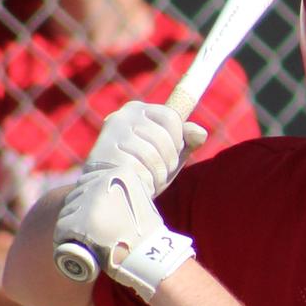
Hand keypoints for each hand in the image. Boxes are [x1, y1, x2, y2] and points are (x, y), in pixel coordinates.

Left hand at [56, 165, 195, 300]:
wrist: (150, 254)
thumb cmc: (146, 233)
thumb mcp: (138, 199)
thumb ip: (122, 191)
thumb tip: (107, 190)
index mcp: (120, 173)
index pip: (87, 181)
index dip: (88, 201)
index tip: (95, 216)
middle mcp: (103, 182)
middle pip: (75, 196)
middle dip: (79, 214)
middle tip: (90, 232)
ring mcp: (90, 201)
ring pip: (67, 212)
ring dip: (72, 226)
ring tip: (86, 240)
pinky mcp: (80, 221)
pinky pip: (62, 228)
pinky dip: (64, 239)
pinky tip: (76, 246)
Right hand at [80, 102, 206, 200]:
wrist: (107, 195)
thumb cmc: (141, 172)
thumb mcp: (168, 155)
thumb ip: (186, 142)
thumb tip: (200, 132)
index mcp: (137, 111)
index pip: (171, 117)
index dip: (178, 140)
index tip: (172, 153)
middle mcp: (122, 117)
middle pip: (163, 136)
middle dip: (168, 160)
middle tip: (160, 172)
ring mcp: (112, 135)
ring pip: (152, 154)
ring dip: (157, 174)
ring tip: (148, 179)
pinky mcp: (105, 155)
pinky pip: (138, 169)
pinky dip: (144, 181)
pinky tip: (136, 184)